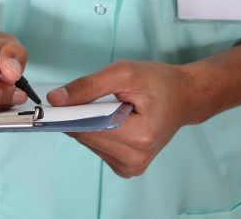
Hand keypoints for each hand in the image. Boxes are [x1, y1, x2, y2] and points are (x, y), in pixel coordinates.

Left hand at [48, 60, 199, 177]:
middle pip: (85, 137)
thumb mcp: (124, 73)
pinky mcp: (126, 167)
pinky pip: (96, 147)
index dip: (70, 113)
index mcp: (140, 137)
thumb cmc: (159, 83)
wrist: (184, 97)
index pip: (88, 128)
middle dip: (81, 115)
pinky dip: (97, 131)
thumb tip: (56, 99)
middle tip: (94, 97)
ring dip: (90, 123)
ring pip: (87, 142)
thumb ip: (87, 86)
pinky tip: (112, 119)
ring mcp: (131, 167)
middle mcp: (135, 159)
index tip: (58, 101)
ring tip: (111, 107)